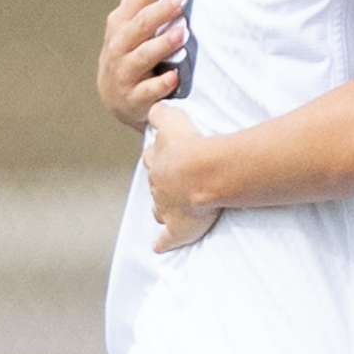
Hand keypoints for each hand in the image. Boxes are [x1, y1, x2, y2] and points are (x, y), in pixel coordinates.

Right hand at [97, 0, 188, 132]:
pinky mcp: (134, 98)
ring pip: (142, 55)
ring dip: (162, 44)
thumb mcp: (133, 18)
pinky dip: (161, 84)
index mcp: (122, 21)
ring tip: (183, 33)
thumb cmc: (130, 49)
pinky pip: (148, 91)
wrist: (117, 96)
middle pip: (140, 23)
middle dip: (161, 9)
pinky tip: (175, 77)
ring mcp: (125, 71)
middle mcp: (120, 44)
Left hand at [142, 103, 218, 251]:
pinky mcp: (177, 229)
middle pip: (155, 184)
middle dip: (161, 183)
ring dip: (163, 209)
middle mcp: (159, 186)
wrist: (200, 171)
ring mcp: (166, 208)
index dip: (158, 157)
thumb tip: (155, 105)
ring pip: (159, 209)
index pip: (153, 158)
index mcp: (158, 161)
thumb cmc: (189, 145)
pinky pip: (167, 239)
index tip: (161, 157)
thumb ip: (162, 112)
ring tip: (167, 211)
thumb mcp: (173, 120)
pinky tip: (158, 248)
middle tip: (170, 182)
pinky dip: (162, 243)